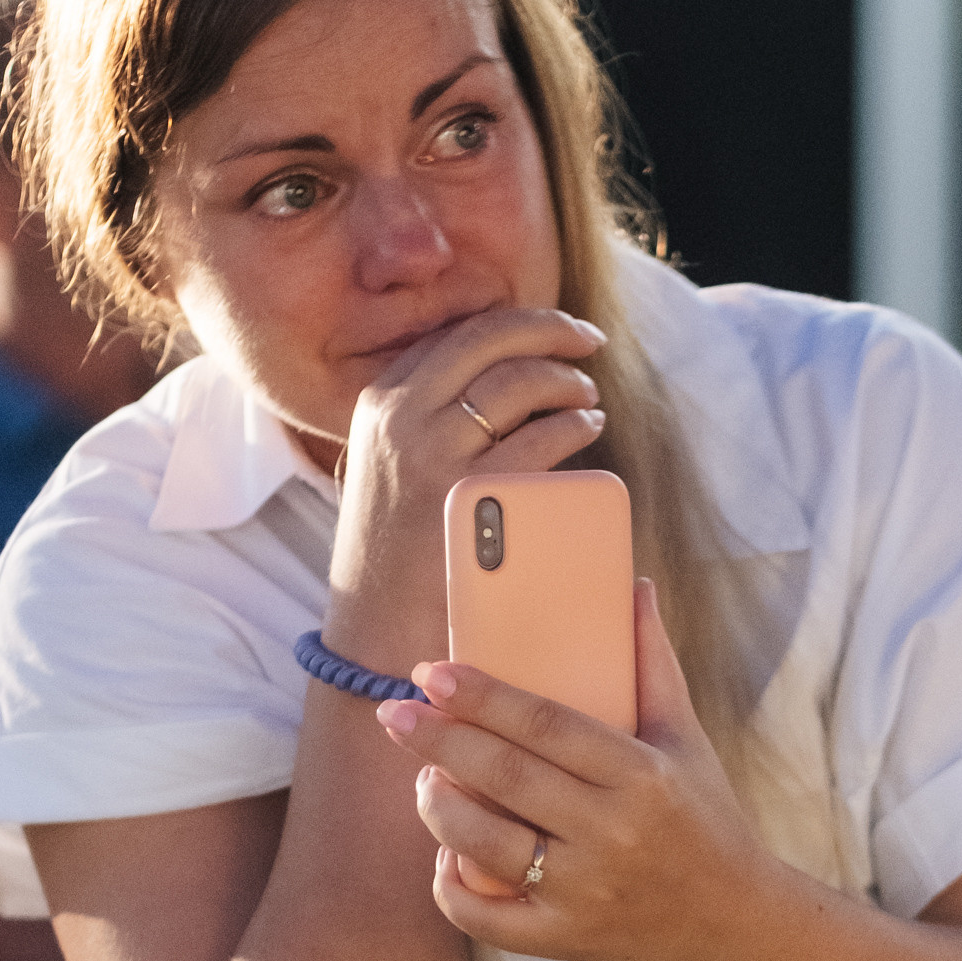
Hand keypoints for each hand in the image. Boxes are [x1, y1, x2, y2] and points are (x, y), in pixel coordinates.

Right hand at [325, 304, 608, 661]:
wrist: (372, 637)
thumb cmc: (393, 558)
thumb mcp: (387, 470)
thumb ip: (423, 422)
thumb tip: (493, 381)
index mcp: (378, 402)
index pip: (458, 334)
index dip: (518, 323)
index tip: (555, 329)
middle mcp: (400, 417)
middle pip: (491, 340)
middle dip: (551, 330)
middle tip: (589, 341)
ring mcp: (433, 453)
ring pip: (521, 382)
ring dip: (568, 380)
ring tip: (587, 395)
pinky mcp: (471, 494)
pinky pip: (542, 437)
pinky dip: (575, 423)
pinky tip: (587, 426)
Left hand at [376, 581, 768, 960]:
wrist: (735, 926)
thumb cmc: (705, 820)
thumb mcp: (687, 739)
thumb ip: (653, 662)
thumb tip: (633, 586)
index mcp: (642, 775)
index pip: (546, 725)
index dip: (482, 696)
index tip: (433, 673)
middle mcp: (612, 833)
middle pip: (504, 777)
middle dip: (438, 740)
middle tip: (395, 713)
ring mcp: (586, 891)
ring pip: (483, 845)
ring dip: (438, 807)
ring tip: (426, 777)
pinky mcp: (566, 938)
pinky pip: (485, 918)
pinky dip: (451, 888)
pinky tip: (446, 855)